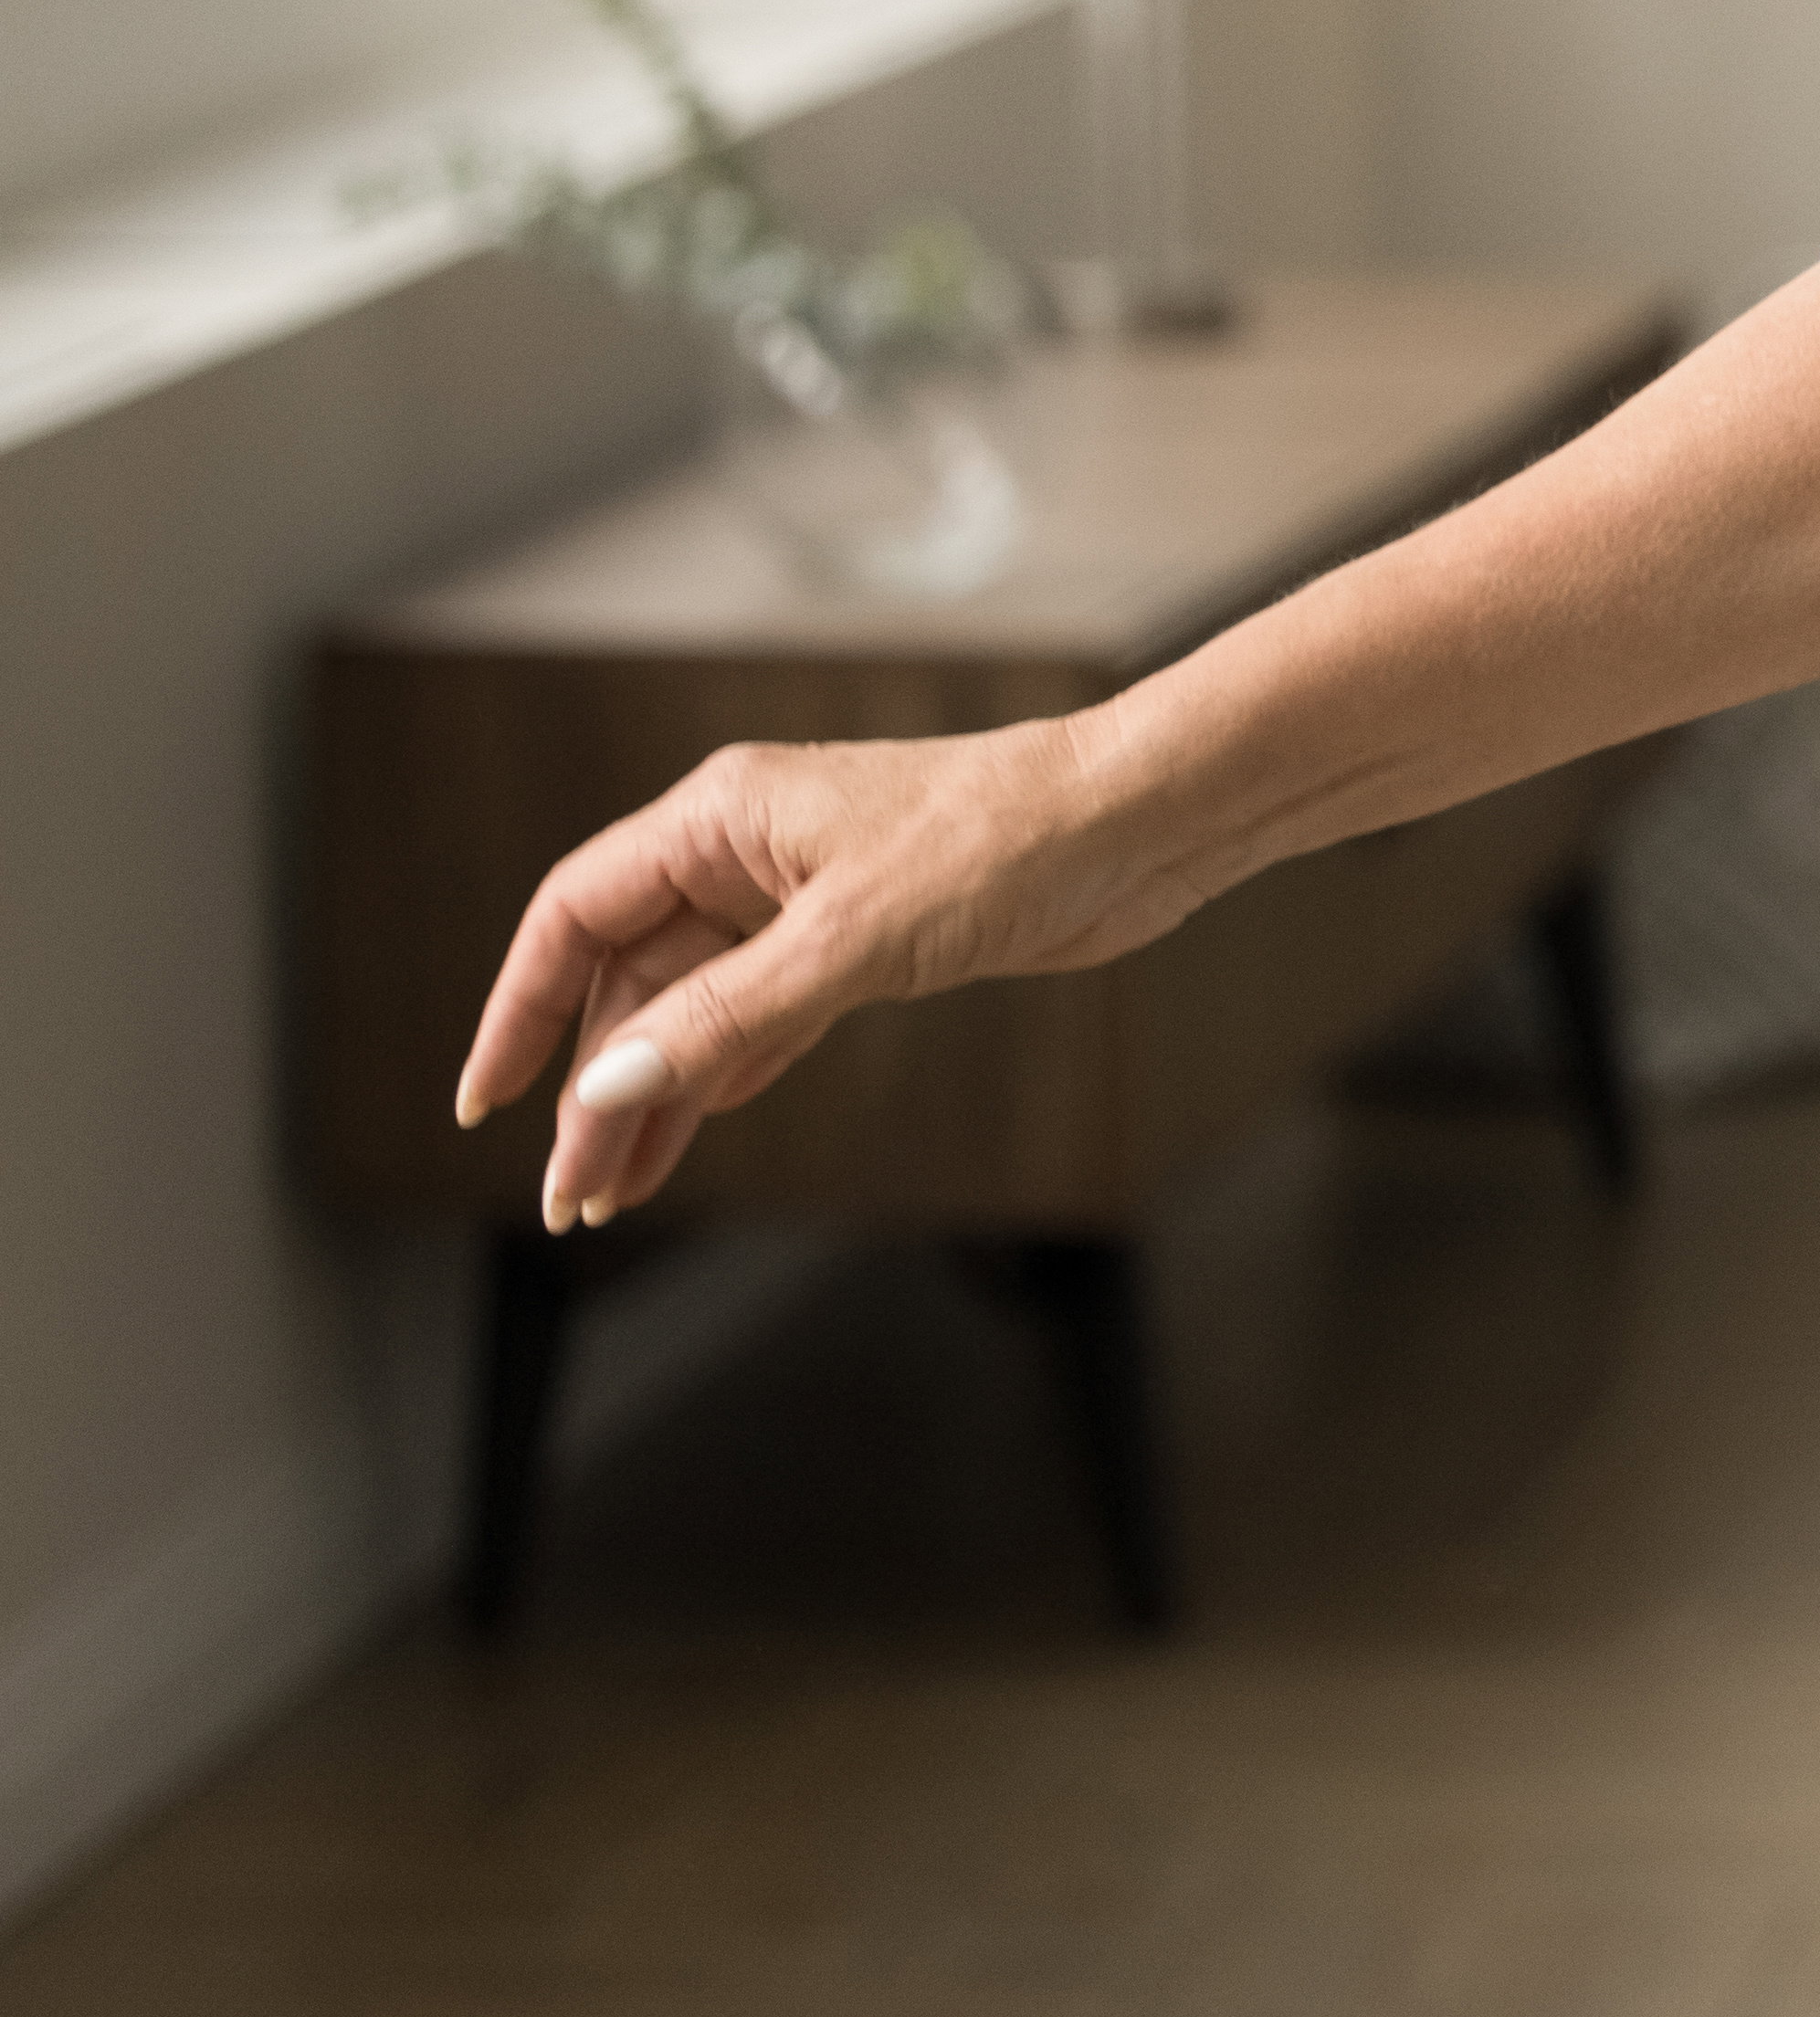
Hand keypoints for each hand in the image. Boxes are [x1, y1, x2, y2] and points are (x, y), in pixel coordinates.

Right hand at [454, 719, 1185, 1233]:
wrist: (1137, 823)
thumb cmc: (1005, 841)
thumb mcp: (851, 940)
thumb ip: (727, 1018)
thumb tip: (606, 1089)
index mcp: (719, 817)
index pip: (574, 918)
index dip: (518, 1010)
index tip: (484, 1103)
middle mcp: (746, 852)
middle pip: (629, 980)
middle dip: (594, 1090)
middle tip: (570, 1199)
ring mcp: (802, 899)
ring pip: (692, 1010)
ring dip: (652, 1099)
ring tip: (608, 1197)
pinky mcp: (860, 942)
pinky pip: (757, 1020)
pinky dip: (720, 1079)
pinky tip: (682, 1138)